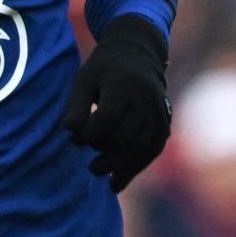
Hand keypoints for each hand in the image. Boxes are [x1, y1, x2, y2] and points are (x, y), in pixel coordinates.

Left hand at [62, 14, 170, 191]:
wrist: (139, 53)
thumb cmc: (104, 69)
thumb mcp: (85, 78)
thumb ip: (76, 104)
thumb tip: (71, 132)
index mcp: (124, 85)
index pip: (107, 118)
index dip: (88, 134)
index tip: (75, 137)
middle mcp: (146, 100)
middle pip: (125, 137)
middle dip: (102, 148)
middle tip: (87, 148)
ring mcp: (159, 113)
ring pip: (141, 149)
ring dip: (117, 165)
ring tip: (96, 170)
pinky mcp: (164, 125)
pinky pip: (152, 152)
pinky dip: (134, 169)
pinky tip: (115, 183)